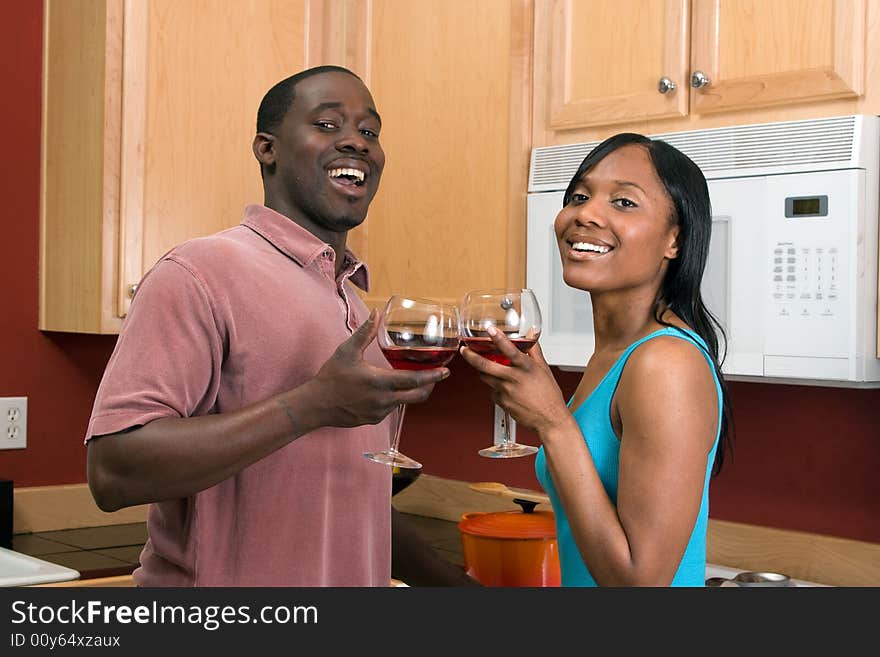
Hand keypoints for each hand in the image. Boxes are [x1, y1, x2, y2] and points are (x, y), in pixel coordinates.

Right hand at [307, 309, 449, 427]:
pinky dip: (396, 399)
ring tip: (412, 379)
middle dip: (430, 386)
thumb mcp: (347, 351)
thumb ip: (365, 332)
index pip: (414, 381)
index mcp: (380, 382)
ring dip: (411, 392)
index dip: (433, 376)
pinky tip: (390, 390)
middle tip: (436, 376)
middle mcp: (383, 400)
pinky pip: (391, 409)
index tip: (446, 371)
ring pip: (404, 402)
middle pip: (417, 396)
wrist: (316, 405)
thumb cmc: (331, 377)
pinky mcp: (373, 419)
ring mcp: (379, 412)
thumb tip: (376, 312)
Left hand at [459, 325, 567, 435]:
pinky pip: (492, 391)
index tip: (490, 329)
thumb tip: (531, 335)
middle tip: (464, 350)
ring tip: (484, 367)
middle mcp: (514, 378)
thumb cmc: (549, 395)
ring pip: (485, 377)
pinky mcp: (502, 402)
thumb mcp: (544, 369)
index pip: (510, 350)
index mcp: (526, 368)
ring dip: (482, 371)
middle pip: (485, 365)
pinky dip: (495, 387)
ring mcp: (506, 391)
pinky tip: (504, 387)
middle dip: (471, 356)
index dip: (499, 338)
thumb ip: (534, 350)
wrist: (549, 419)